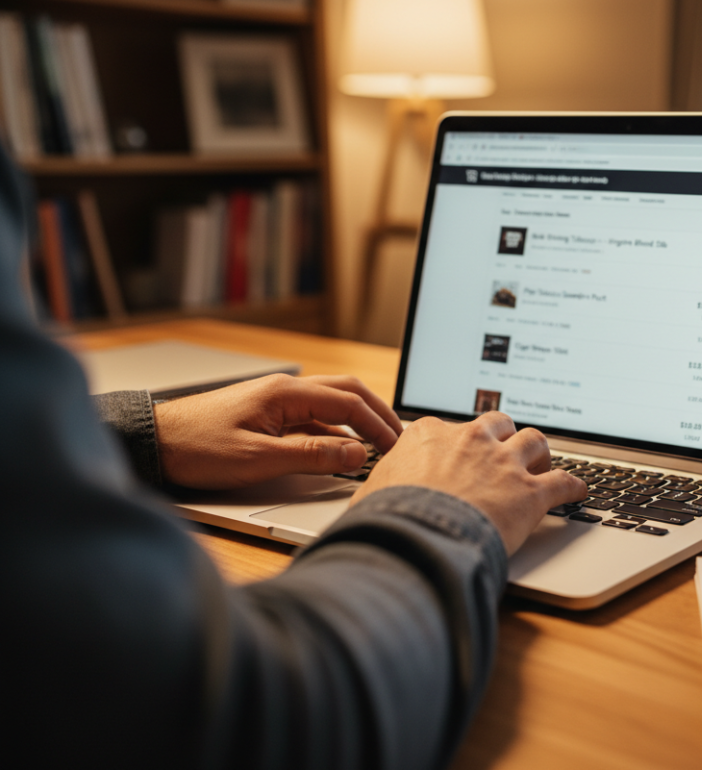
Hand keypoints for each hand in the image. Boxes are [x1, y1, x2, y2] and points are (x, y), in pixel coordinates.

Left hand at [154, 374, 403, 488]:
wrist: (154, 443)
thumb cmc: (196, 447)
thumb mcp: (258, 459)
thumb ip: (311, 456)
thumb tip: (356, 455)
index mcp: (286, 393)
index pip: (349, 403)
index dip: (378, 426)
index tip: (396, 448)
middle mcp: (285, 390)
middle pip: (347, 393)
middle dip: (378, 415)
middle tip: (399, 439)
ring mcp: (276, 402)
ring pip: (331, 404)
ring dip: (359, 422)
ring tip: (380, 444)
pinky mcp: (268, 416)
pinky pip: (313, 418)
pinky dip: (336, 432)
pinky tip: (343, 451)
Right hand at [351, 412, 586, 554]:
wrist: (417, 537)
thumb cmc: (388, 519)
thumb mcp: (371, 494)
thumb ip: (380, 487)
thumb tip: (369, 501)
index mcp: (431, 435)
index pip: (451, 428)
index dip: (459, 443)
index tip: (461, 453)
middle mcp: (471, 440)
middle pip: (498, 423)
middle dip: (504, 436)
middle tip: (506, 453)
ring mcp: (504, 463)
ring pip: (535, 441)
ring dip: (540, 453)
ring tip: (542, 466)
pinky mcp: (530, 492)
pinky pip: (564, 482)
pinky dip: (574, 486)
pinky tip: (578, 492)